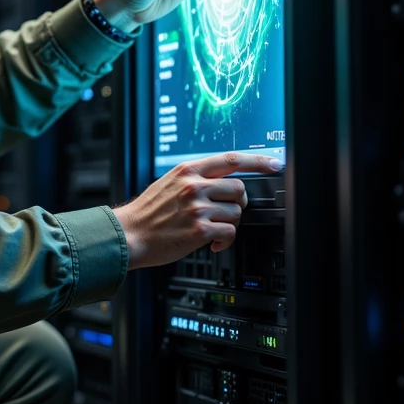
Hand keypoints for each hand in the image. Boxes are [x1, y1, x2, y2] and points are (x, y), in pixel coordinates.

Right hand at [112, 152, 283, 267]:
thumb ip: (195, 178)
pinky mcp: (199, 231)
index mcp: (187, 170)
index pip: (231, 159)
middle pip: (240, 188)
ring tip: (213, 229)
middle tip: (226, 211)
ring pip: (236, 212)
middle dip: (238, 202)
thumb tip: (224, 180)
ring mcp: (197, 208)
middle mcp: (194, 186)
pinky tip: (212, 243)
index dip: (258, 161)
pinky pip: (229, 233)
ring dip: (229, 223)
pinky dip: (224, 241)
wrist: (129, 234)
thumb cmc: (147, 212)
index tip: (274, 163)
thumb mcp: (168, 182)